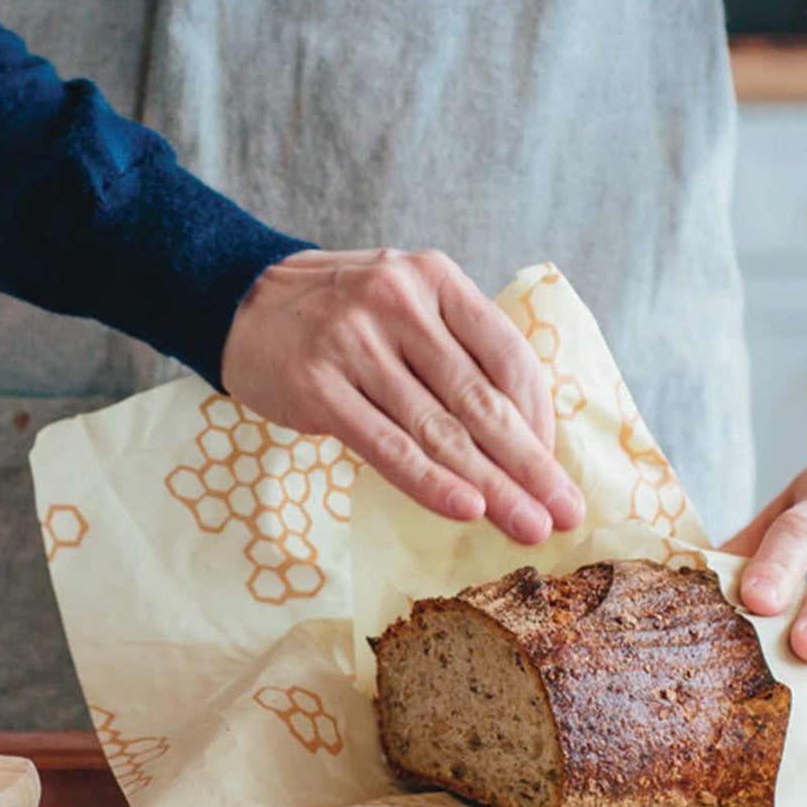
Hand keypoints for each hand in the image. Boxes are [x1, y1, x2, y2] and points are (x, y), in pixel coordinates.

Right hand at [220, 247, 585, 544]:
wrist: (241, 301)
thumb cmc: (341, 316)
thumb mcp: (406, 303)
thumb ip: (458, 351)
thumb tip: (525, 438)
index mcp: (436, 278)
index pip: (507, 356)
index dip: (540, 420)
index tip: (556, 472)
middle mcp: (399, 302)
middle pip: (480, 400)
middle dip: (530, 466)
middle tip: (565, 513)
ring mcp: (354, 342)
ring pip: (438, 429)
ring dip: (492, 487)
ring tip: (528, 527)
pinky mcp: (317, 386)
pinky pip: (386, 445)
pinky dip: (430, 482)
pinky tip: (466, 510)